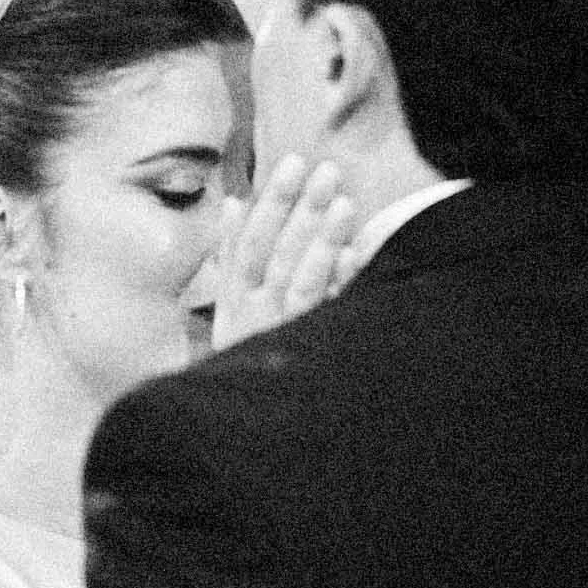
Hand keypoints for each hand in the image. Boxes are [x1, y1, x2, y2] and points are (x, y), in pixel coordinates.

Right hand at [211, 156, 358, 350]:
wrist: (246, 424)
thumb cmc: (243, 353)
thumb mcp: (228, 306)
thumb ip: (231, 255)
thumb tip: (235, 202)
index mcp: (236, 300)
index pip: (252, 241)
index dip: (273, 202)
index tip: (294, 163)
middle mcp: (257, 315)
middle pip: (279, 254)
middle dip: (301, 210)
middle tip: (326, 170)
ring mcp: (283, 334)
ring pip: (300, 282)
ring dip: (320, 242)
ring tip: (343, 203)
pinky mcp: (308, 353)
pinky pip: (326, 316)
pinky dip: (341, 285)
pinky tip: (359, 255)